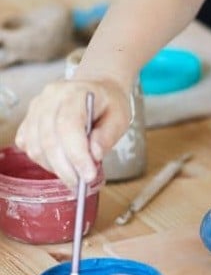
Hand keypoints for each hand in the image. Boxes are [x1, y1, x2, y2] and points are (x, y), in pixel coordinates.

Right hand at [14, 77, 131, 186]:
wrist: (97, 90)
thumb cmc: (109, 104)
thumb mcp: (120, 118)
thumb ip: (107, 136)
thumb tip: (93, 155)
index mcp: (75, 93)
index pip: (68, 126)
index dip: (77, 155)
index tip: (88, 176)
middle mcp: (50, 98)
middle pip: (49, 139)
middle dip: (66, 168)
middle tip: (80, 184)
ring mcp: (36, 108)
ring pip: (36, 146)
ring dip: (54, 167)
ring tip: (74, 174)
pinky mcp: (28, 119)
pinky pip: (27, 146)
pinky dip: (43, 160)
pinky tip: (60, 163)